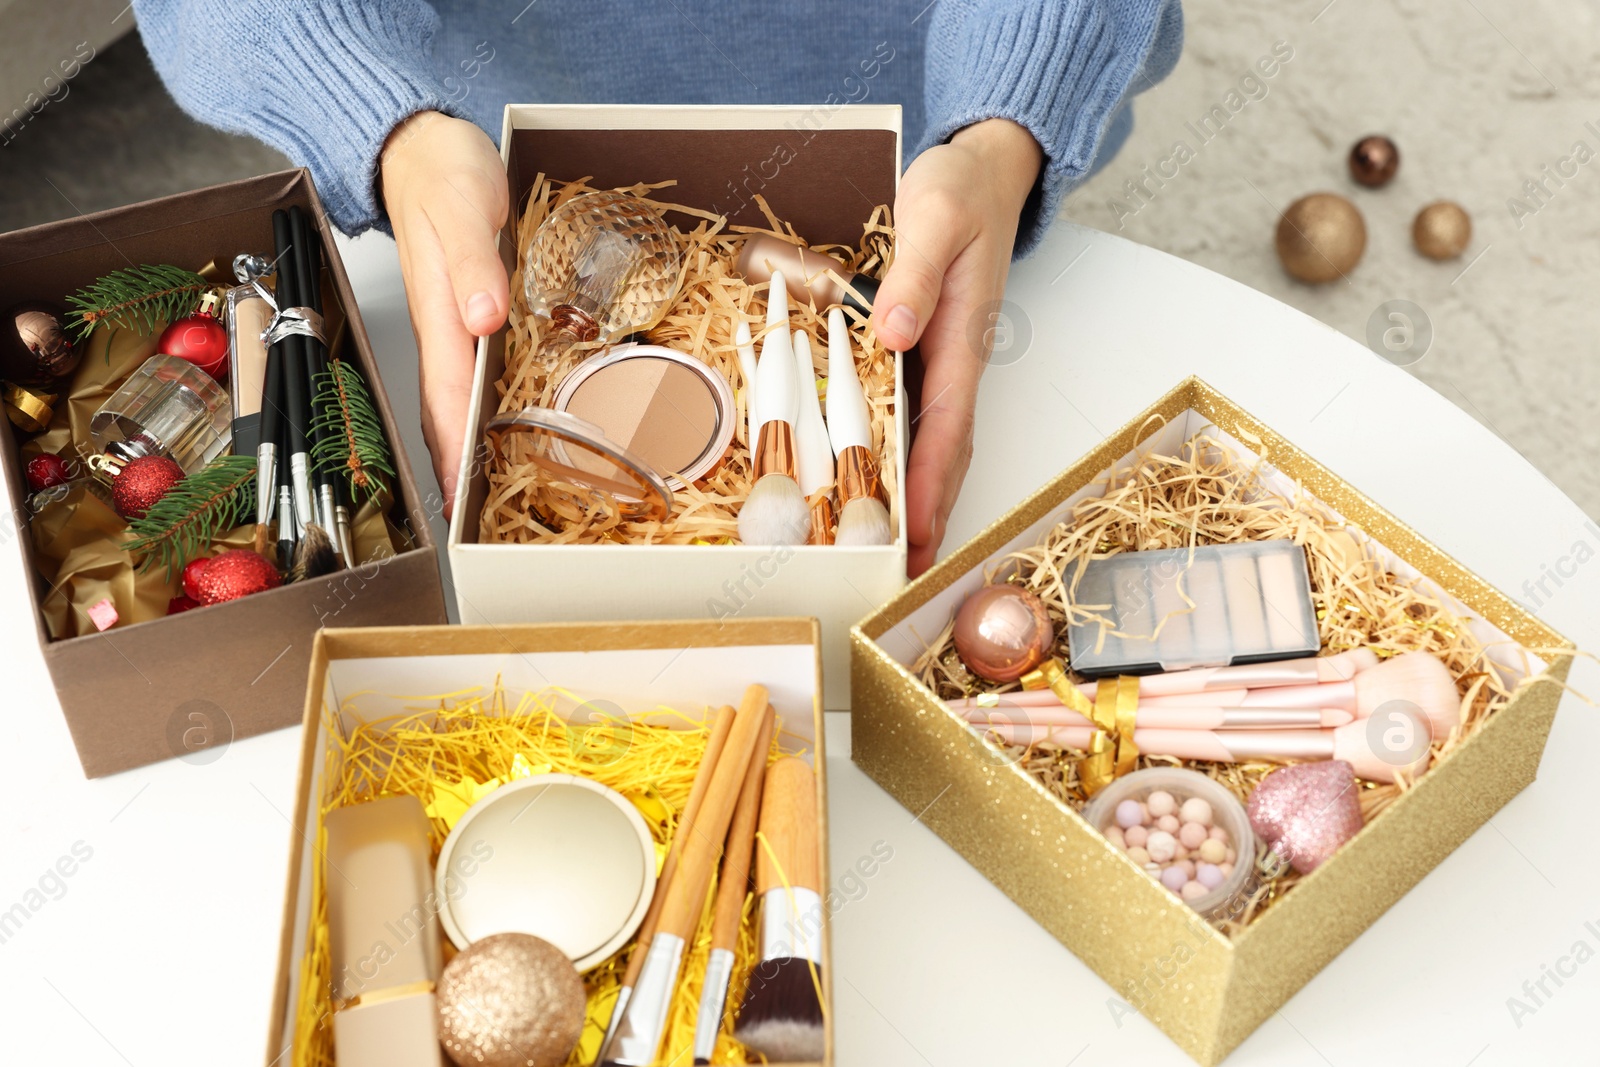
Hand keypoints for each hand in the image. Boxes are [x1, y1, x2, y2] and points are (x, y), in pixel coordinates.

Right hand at [380, 110, 509, 520]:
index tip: (456, 500)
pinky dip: (481, 410)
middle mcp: (445, 327)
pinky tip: (497, 429)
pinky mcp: (467, 312)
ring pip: (457, 398)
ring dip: (466, 446)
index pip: (445, 399)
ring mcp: (454, 322)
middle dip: (454, 468)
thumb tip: (482, 319)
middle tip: (470, 523)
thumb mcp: (464, 207)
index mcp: (441, 314)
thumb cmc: (442, 172)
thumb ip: (474, 263)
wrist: (421, 146)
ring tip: (480, 497)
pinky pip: (473, 374)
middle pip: (445, 412)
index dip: (451, 452)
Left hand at [872, 119, 1042, 576]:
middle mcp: (957, 360)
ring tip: (897, 553)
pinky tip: (883, 485)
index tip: (915, 530)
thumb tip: (896, 335)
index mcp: (960, 338)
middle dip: (930, 512)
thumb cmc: (959, 191)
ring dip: (920, 497)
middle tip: (905, 573)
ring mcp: (945, 360)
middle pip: (947, 452)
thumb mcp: (933, 218)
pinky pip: (920, 418)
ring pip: (936, 442)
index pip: (948, 427)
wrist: (984, 170)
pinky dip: (907, 460)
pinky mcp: (929, 352)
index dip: (930, 483)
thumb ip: (914, 277)